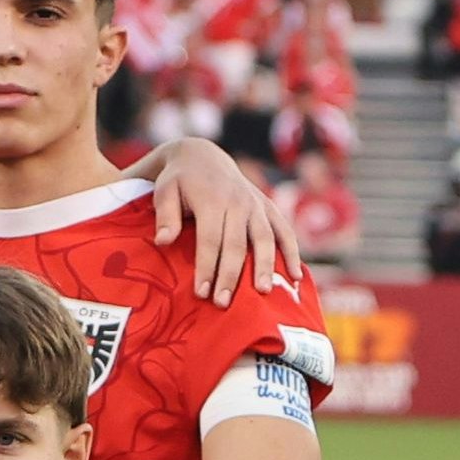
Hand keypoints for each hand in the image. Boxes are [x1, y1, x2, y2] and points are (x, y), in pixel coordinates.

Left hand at [147, 138, 302, 303]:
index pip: (210, 240)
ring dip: (266, 266)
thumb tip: (163, 241)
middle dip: (231, 276)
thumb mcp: (164, 192)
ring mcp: (257, 205)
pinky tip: (296, 276)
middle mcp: (239, 202)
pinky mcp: (268, 208)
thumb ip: (165, 216)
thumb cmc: (177, 181)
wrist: (202, 156)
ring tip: (264, 292)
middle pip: (237, 244)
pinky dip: (292, 252)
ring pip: (265, 239)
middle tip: (223, 303)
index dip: (206, 267)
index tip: (201, 293)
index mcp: (212, 200)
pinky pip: (285, 231)